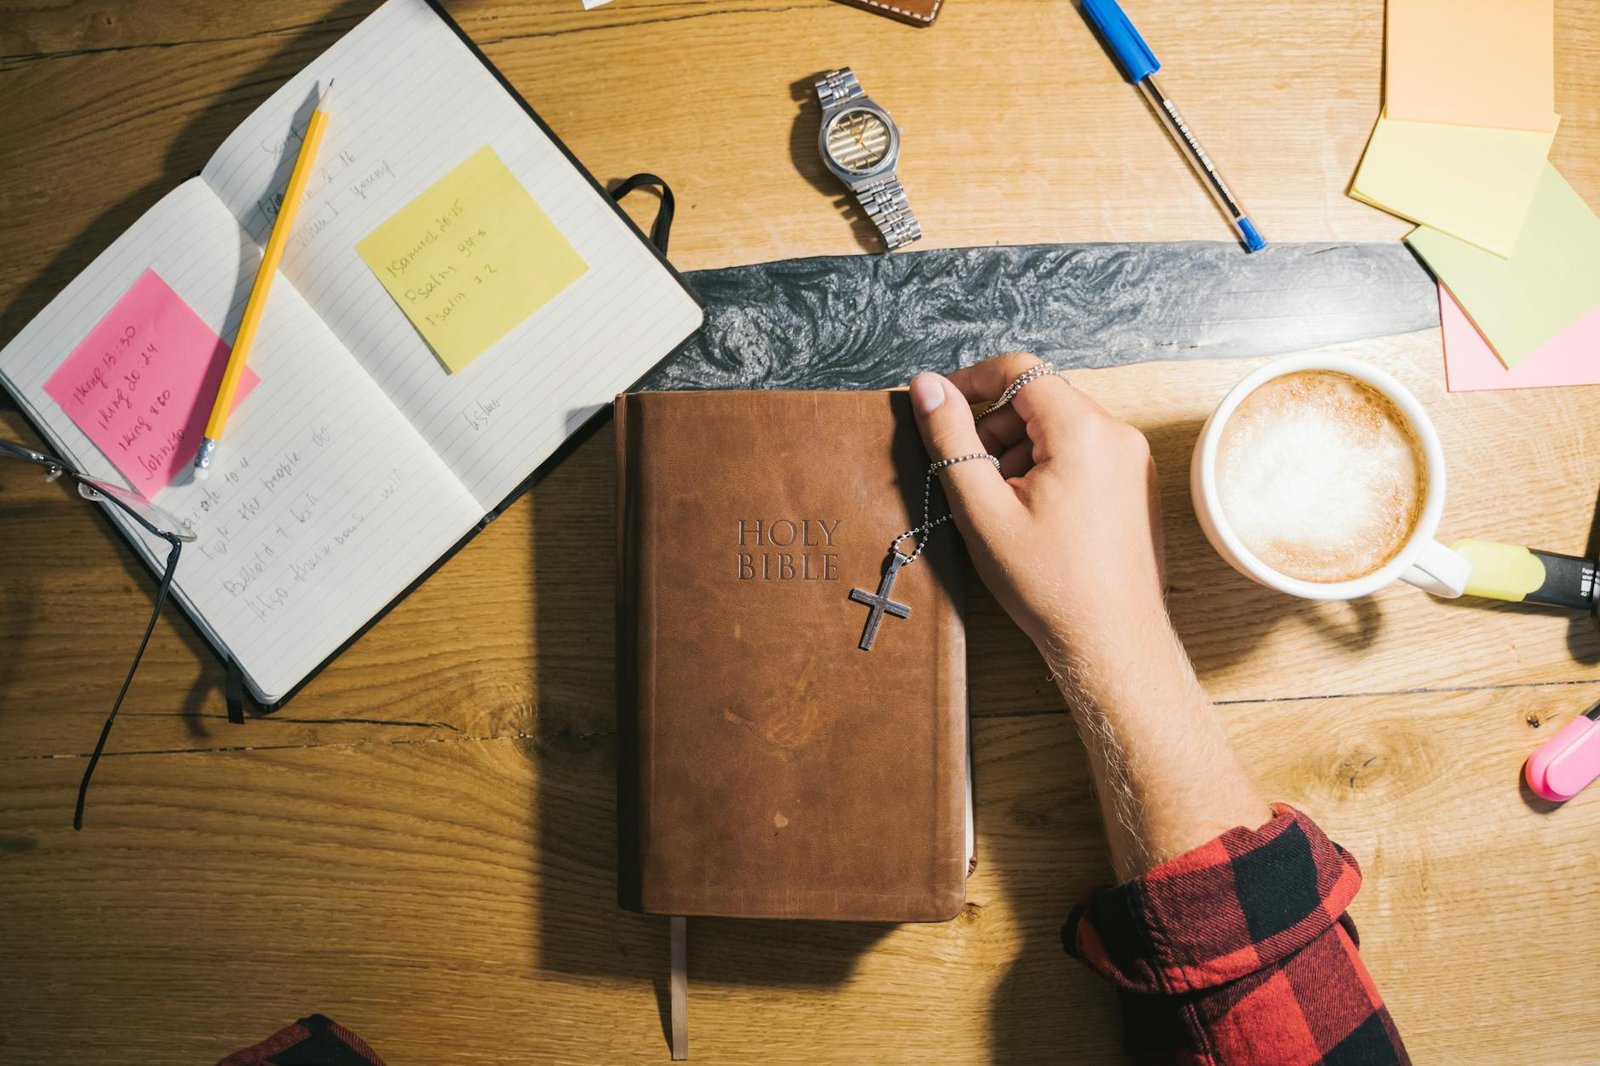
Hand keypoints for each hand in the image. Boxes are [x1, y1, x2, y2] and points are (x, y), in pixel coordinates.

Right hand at [907, 354, 1167, 671]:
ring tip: (1005, 509)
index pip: (1019, 371)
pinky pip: (1082, 453)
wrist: (1112, 642)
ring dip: (1019, 453)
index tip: (940, 410)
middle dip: (995, 430)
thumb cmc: (1049, 584)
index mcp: (1083, 431)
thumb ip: (951, 439)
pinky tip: (1034, 519)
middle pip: (1039, 400)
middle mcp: (1118, 434)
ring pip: (1059, 428)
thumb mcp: (982, 508)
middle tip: (973, 480)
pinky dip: (1048, 470)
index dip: (971, 382)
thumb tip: (927, 385)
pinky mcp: (1136, 484)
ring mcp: (1134, 459)